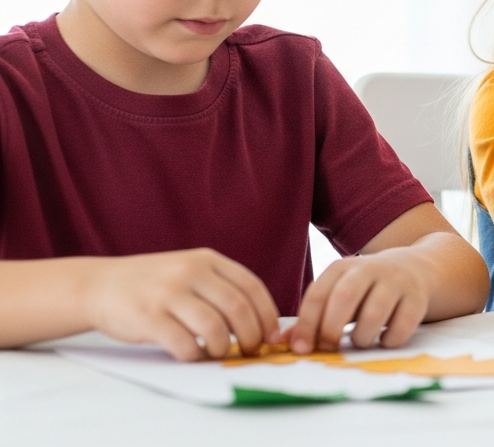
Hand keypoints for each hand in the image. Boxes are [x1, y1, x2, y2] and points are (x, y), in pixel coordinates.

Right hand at [83, 249, 279, 361]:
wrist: (100, 285)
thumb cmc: (154, 284)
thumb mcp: (190, 271)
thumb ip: (220, 288)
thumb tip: (261, 322)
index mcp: (207, 259)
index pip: (251, 286)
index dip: (267, 314)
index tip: (272, 335)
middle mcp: (190, 272)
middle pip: (237, 308)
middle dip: (251, 335)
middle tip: (250, 351)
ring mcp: (168, 293)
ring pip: (214, 327)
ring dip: (222, 347)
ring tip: (218, 353)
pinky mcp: (148, 317)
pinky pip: (183, 344)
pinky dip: (194, 355)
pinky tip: (192, 355)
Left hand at [288, 248, 430, 353]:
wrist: (415, 269)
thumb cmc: (367, 289)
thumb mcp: (339, 293)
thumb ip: (314, 317)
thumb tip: (285, 342)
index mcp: (342, 268)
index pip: (317, 294)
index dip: (307, 324)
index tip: (302, 349)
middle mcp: (369, 269)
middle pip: (344, 297)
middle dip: (332, 328)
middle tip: (331, 347)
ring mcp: (396, 282)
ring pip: (374, 313)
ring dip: (362, 337)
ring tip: (361, 341)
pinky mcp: (417, 298)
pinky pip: (401, 327)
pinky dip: (390, 340)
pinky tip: (385, 337)